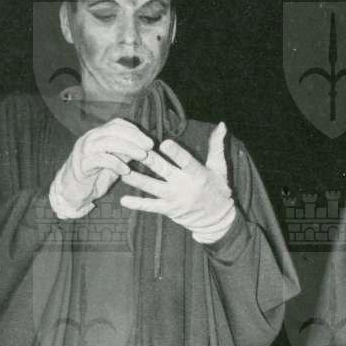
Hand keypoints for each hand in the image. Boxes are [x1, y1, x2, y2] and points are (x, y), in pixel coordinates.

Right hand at [48, 117, 154, 219]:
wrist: (72, 192)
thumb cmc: (95, 176)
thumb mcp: (114, 161)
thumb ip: (125, 152)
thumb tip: (145, 146)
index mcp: (96, 135)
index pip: (116, 124)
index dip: (134, 130)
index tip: (149, 141)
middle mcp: (89, 139)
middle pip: (113, 130)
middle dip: (134, 137)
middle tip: (149, 146)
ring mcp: (83, 151)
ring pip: (107, 142)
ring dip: (128, 148)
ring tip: (142, 156)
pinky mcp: (81, 165)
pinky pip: (100, 159)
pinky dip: (115, 164)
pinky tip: (126, 171)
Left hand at [117, 122, 238, 243]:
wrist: (218, 221)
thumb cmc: (219, 190)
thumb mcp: (220, 168)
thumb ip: (217, 146)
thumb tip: (222, 124)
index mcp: (199, 174)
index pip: (187, 162)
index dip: (176, 153)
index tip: (165, 143)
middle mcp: (185, 186)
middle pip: (164, 171)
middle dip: (150, 161)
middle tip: (135, 151)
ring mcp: (175, 199)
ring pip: (153, 188)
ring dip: (137, 180)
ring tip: (123, 172)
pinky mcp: (169, 209)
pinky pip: (151, 206)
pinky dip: (137, 204)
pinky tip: (124, 200)